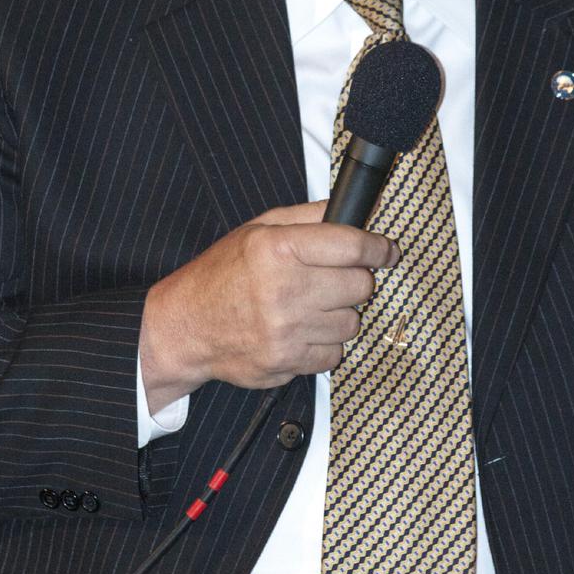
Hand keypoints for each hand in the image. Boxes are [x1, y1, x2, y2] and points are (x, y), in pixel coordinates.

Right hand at [139, 200, 398, 406]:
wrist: (186, 326)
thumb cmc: (222, 274)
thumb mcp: (258, 229)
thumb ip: (307, 217)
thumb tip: (348, 210)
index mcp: (278, 249)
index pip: (353, 247)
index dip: (379, 248)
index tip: (387, 251)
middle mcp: (284, 290)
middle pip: (361, 286)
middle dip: (355, 280)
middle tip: (336, 278)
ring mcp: (285, 331)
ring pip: (352, 323)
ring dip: (340, 314)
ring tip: (313, 305)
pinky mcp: (286, 363)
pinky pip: (334, 355)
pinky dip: (326, 343)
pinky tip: (303, 330)